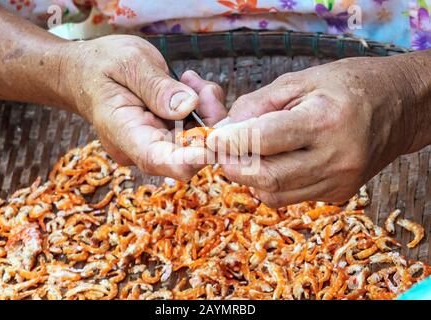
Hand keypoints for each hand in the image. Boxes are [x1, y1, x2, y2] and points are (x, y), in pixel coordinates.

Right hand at [63, 35, 226, 178]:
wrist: (86, 72)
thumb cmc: (101, 65)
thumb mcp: (130, 63)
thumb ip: (158, 87)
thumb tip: (189, 106)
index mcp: (123, 133)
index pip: (157, 159)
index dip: (190, 158)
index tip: (215, 143)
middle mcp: (140, 148)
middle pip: (187, 153)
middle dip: (209, 123)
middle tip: (201, 87)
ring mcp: (154, 145)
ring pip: (197, 142)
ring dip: (207, 112)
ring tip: (190, 80)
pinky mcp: (166, 137)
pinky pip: (194, 131)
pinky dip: (202, 109)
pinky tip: (189, 85)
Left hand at [207, 55, 428, 206]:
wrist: (398, 107)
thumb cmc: (348, 86)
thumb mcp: (301, 80)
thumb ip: (259, 104)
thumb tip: (226, 128)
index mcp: (325, 121)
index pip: (264, 140)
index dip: (230, 142)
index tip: (212, 139)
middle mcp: (335, 157)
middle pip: (267, 177)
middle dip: (233, 167)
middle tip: (221, 152)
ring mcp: (339, 181)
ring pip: (275, 195)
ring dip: (250, 178)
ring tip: (245, 156)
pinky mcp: (338, 194)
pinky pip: (291, 197)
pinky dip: (271, 184)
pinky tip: (273, 163)